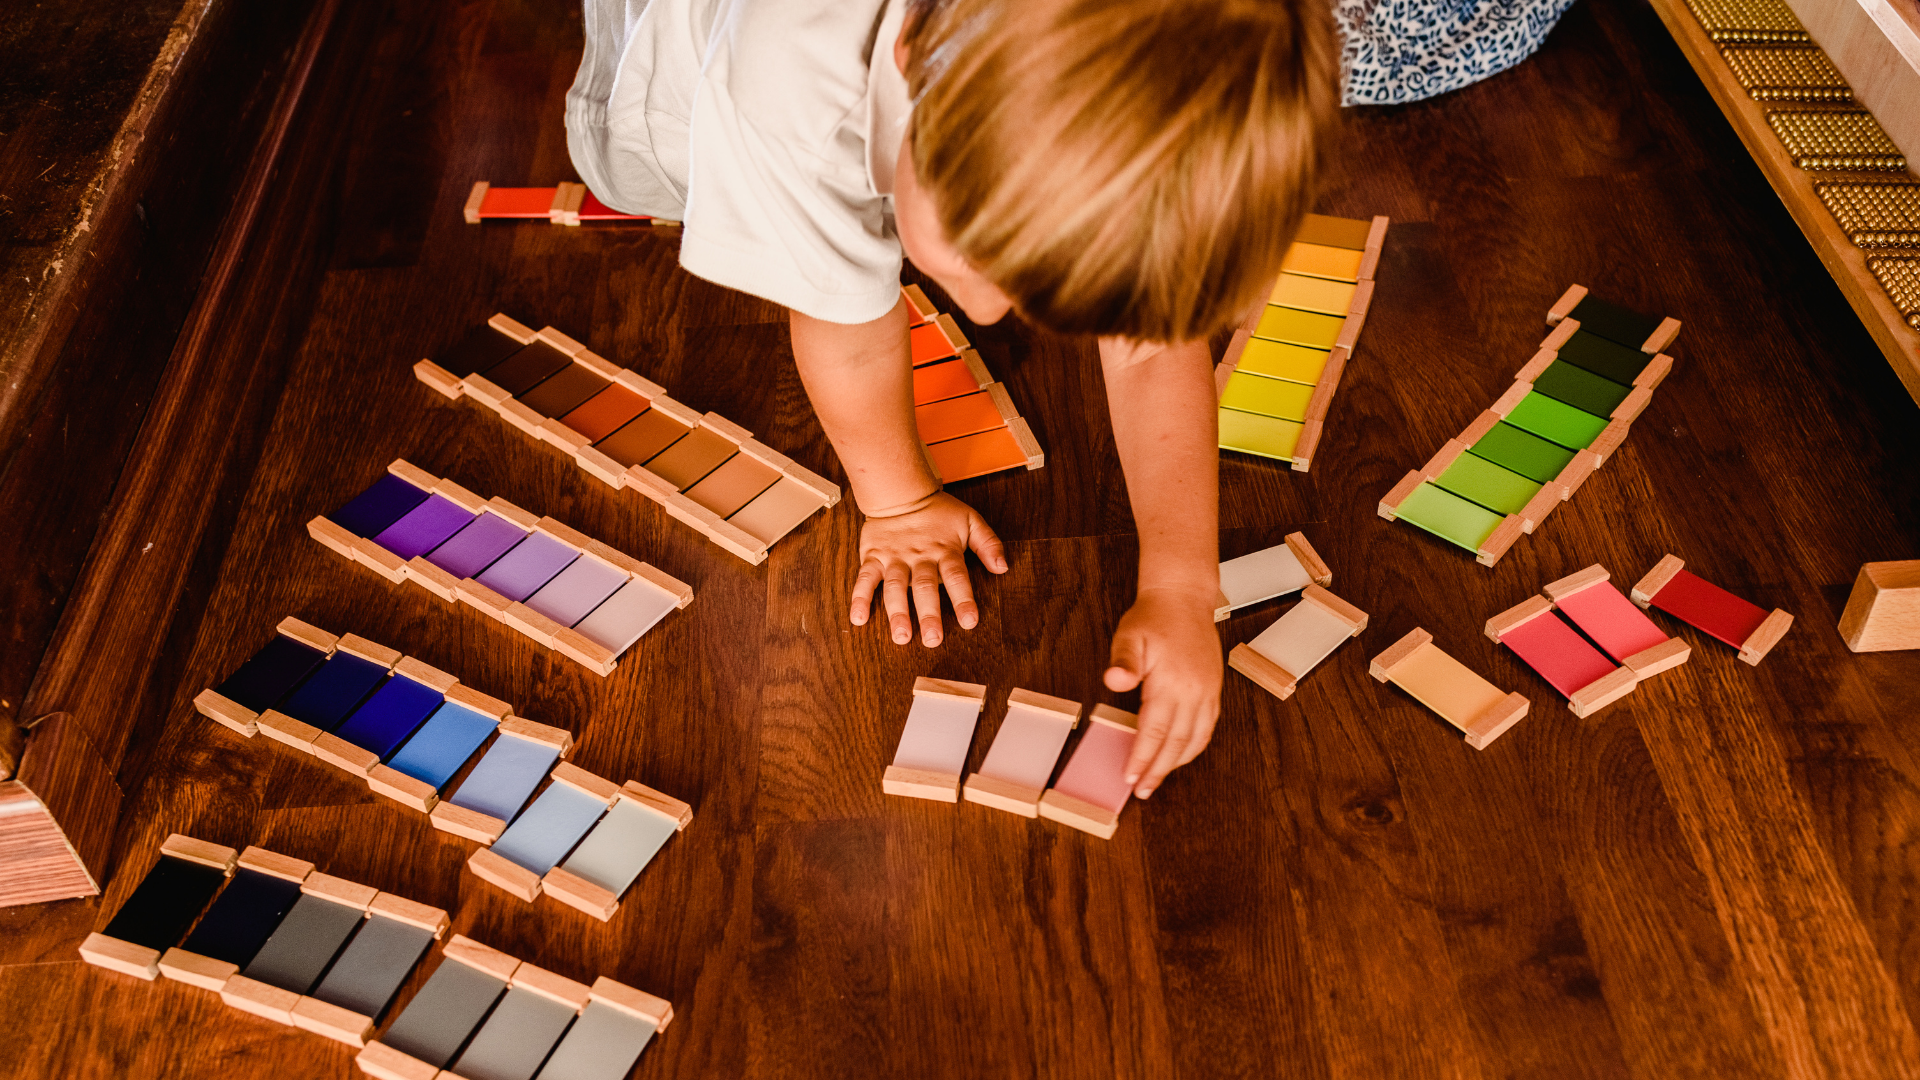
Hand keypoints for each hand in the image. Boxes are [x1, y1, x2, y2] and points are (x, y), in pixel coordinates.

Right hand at [850, 492, 1006, 646]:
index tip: (969, 621)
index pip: (957, 577)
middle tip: (933, 639)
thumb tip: (1003, 567)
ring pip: (896, 586)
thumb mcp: (970, 521)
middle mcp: (920, 557)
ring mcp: (895, 558)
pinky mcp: (874, 557)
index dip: (963, 599)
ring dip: (897, 612)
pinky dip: (860, 597)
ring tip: (901, 636)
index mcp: (945, 551)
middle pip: (925, 587)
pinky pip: (865, 578)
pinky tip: (858, 618)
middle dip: (929, 614)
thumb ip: (988, 543)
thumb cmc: (939, 513)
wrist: (902, 492)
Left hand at [1104, 586, 1222, 797]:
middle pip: (1176, 743)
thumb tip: (1115, 681)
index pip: (1154, 732)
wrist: (1184, 598)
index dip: (1141, 758)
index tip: (1130, 777)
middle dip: (1158, 770)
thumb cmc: (1154, 617)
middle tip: (1143, 790)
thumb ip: (1123, 661)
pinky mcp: (1214, 690)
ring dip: (1177, 763)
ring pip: (1195, 740)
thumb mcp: (1129, 635)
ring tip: (1159, 778)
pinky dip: (1194, 746)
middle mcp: (1194, 692)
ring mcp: (1208, 693)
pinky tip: (1182, 754)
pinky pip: (1207, 727)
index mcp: (1172, 683)